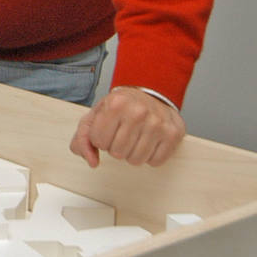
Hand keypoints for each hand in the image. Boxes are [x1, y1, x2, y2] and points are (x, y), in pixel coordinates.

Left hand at [70, 86, 185, 166]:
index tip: (107, 129)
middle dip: (116, 147)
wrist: (151, 94)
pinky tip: (149, 142)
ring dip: (132, 154)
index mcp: (115, 104)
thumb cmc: (121, 108)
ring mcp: (158, 123)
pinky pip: (155, 162)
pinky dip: (150, 156)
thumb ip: (83, 139)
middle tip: (122, 133)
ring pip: (136, 160)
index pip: (98, 141)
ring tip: (135, 138)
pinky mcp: (173, 134)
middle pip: (117, 153)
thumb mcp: (96, 116)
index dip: (100, 139)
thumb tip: (92, 162)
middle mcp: (138, 112)